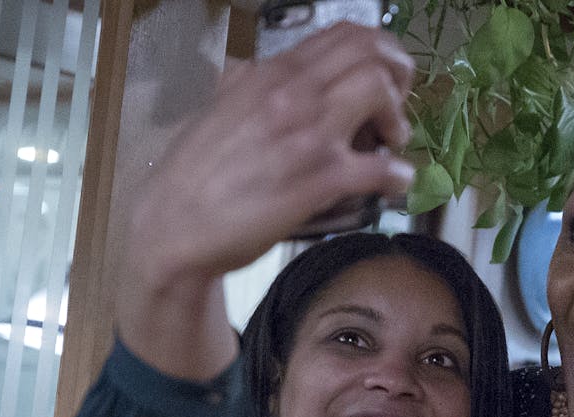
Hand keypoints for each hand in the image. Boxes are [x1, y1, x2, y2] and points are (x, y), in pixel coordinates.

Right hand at [117, 22, 413, 380]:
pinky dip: (399, 176)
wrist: (174, 225)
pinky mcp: (320, 180)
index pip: (344, 35)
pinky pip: (381, 167)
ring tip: (390, 146)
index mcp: (271, 75)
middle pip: (371, 54)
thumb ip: (242, 85)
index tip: (385, 80)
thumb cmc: (194, 173)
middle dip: (399, 79)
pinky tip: (393, 185)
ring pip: (378, 93)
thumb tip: (248, 71)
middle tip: (393, 112)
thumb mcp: (217, 110)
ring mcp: (308, 135)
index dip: (381, 52)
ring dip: (399, 120)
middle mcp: (292, 94)